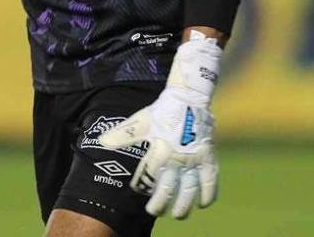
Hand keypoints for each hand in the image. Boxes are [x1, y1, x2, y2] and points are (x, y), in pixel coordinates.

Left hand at [98, 31, 221, 218]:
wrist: (189, 98)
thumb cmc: (162, 112)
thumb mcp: (141, 121)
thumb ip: (123, 134)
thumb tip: (102, 141)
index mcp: (159, 149)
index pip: (148, 175)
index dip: (141, 186)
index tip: (137, 191)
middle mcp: (177, 157)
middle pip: (169, 189)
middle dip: (161, 204)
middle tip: (154, 212)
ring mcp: (194, 159)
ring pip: (190, 189)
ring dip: (184, 205)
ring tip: (178, 215)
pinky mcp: (208, 158)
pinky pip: (211, 181)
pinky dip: (208, 195)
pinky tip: (202, 204)